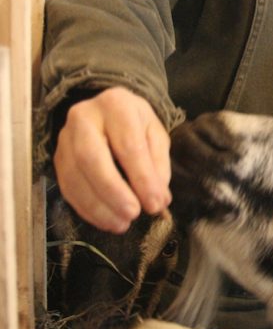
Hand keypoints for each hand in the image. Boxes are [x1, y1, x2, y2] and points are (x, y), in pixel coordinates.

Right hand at [53, 87, 170, 233]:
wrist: (107, 111)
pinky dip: (87, 209)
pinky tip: (106, 220)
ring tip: (122, 224)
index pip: (128, 144)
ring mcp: (65, 138)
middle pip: (91, 158)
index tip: (155, 203)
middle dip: (113, 191)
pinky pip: (67, 188)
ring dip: (99, 206)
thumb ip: (158, 164)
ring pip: (75, 176)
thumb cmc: (134, 124)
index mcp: (116, 105)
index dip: (142, 178)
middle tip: (133, 214)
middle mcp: (84, 117)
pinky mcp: (58, 158)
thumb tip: (158, 199)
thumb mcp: (155, 134)